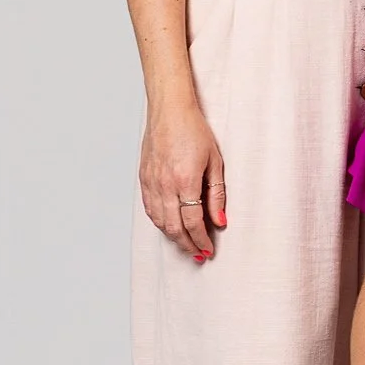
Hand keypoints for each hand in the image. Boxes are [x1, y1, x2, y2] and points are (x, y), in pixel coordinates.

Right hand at [140, 96, 225, 260]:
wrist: (169, 110)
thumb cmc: (194, 130)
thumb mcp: (215, 162)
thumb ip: (217, 195)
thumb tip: (220, 221)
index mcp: (185, 181)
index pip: (193, 222)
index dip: (201, 240)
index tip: (208, 249)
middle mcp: (165, 184)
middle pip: (174, 227)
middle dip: (187, 244)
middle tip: (198, 254)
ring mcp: (151, 182)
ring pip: (159, 221)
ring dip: (173, 237)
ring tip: (186, 244)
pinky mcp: (143, 178)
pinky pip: (149, 208)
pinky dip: (159, 222)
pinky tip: (169, 226)